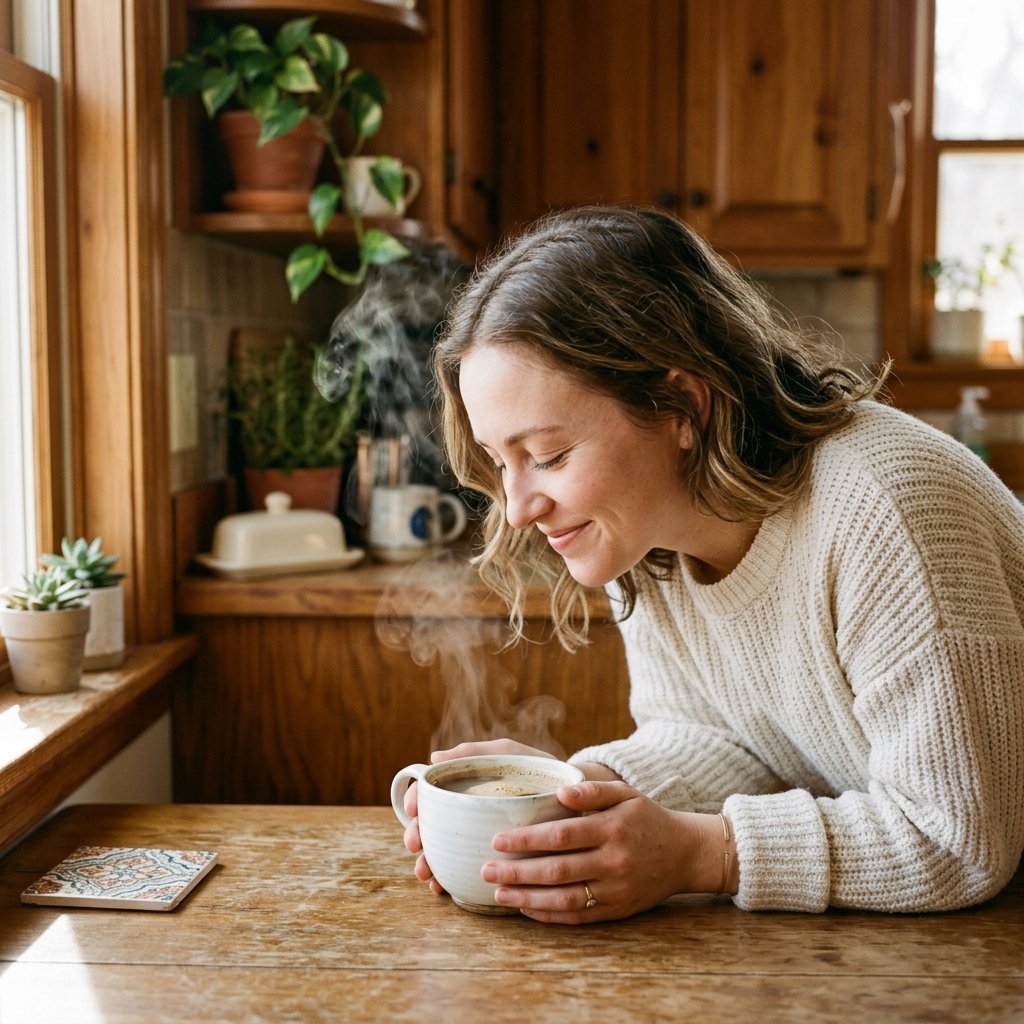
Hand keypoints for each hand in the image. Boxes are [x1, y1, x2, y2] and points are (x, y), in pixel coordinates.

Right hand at [402, 739, 558, 894]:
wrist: (578, 796)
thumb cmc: (539, 769)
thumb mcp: (508, 754)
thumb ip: (475, 753)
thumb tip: (435, 758)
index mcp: (466, 786)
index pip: (431, 792)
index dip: (416, 799)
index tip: (413, 810)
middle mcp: (467, 812)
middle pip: (430, 824)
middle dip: (417, 836)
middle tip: (416, 847)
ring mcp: (478, 836)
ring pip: (443, 851)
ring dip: (428, 863)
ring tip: (427, 876)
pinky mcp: (496, 859)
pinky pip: (466, 871)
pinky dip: (450, 879)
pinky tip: (444, 887)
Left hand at [480, 781, 727, 923]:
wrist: (687, 853)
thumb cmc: (648, 818)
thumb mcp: (625, 794)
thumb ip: (592, 790)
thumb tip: (560, 791)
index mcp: (612, 828)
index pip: (561, 836)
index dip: (527, 840)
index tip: (497, 840)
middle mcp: (613, 861)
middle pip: (557, 870)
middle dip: (517, 872)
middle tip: (486, 870)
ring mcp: (616, 889)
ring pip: (565, 898)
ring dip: (528, 898)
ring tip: (498, 894)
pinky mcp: (618, 910)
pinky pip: (579, 917)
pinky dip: (550, 915)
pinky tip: (527, 909)